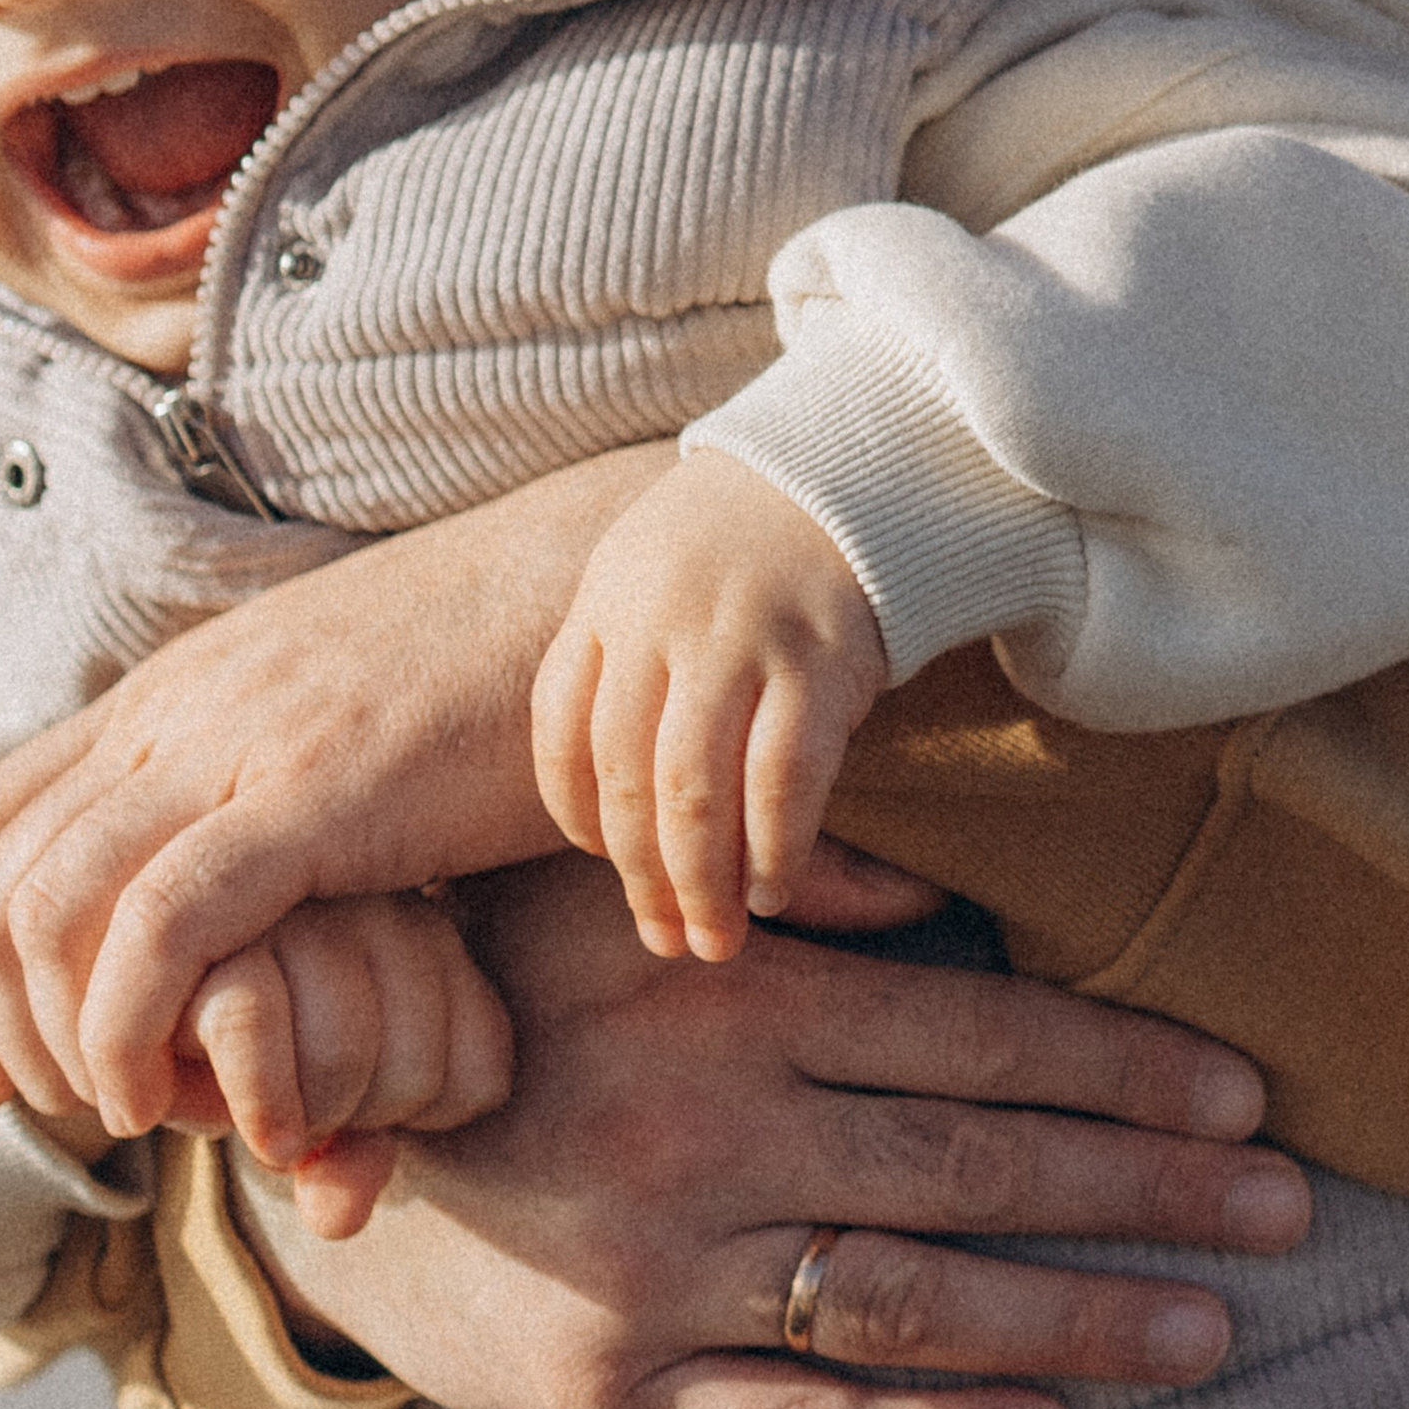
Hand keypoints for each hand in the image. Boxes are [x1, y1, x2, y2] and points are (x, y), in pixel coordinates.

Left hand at [0, 445, 678, 1137]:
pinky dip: (131, 1026)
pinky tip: (170, 1091)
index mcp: (168, 698)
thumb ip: (265, 803)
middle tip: (53, 1109)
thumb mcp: (332, 732)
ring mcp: (234, 745)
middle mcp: (172, 713)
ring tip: (120, 1110)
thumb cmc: (487, 675)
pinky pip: (162, 921)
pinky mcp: (312, 792)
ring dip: (55, 1039)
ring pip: (46, 904)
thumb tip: (232, 913)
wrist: (593, 582)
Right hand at [234, 846, 1312, 1408]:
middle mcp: (708, 1128)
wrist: (311, 1126)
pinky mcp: (616, 1384)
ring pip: (913, 1299)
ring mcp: (663, 1266)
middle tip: (1289, 1209)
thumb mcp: (606, 883)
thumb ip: (768, 880)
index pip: (968, 1031)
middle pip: (972, 1167)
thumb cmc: (497, 982)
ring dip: (1077, 1320)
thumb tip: (929, 877)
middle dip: (1147, 1189)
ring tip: (1210, 1333)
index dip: (1116, 1065)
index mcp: (726, 992)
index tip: (1241, 1090)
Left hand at [534, 449, 890, 960]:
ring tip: (715, 938)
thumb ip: (620, 661)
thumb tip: (604, 802)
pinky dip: (775, 849)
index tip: (603, 863)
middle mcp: (660, 622)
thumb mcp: (649, 572)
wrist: (849, 469)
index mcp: (605, 601)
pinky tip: (774, 891)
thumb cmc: (741, 543)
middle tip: (664, 940)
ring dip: (703, 883)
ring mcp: (739, 640)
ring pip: (696, 793)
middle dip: (640, 876)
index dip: (574, 814)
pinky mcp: (820, 661)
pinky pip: (783, 781)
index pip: (560, 732)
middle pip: (627, 778)